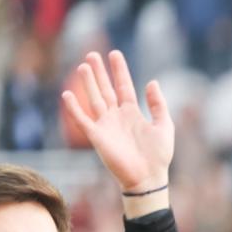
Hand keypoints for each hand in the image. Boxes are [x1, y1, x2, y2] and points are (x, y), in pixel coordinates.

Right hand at [61, 50, 174, 206]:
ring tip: (84, 66)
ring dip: (89, 83)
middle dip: (99, 72)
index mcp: (133, 113)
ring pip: (95, 99)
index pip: (124, 86)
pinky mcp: (97, 137)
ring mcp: (106, 126)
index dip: (119, 71)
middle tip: (92, 54)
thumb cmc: (158, 156)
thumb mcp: (164, 126)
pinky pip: (83, 120)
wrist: (149, 178)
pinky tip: (66, 95)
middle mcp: (117, 117)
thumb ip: (158, 105)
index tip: (115, 54)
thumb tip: (152, 82)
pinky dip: (74, 109)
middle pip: (106, 89)